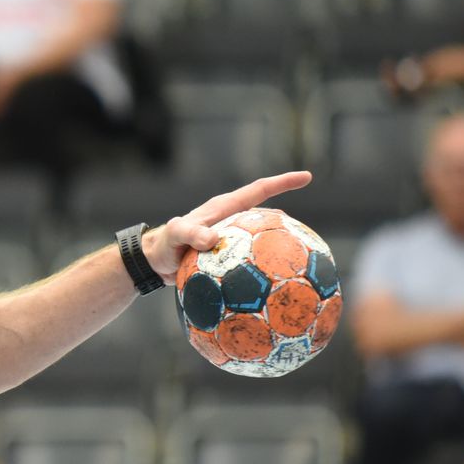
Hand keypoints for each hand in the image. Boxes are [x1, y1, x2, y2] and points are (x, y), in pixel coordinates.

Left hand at [138, 171, 314, 279]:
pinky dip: (264, 268)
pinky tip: (274, 285)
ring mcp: (232, 239)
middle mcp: (232, 220)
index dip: (283, 182)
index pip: (259, 190)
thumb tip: (215, 240)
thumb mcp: (175, 235)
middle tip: (309, 231)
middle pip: (267, 214)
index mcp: (224, 208)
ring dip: (279, 246)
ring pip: (262, 239)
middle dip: (288, 217)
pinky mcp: (229, 256)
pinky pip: (252, 261)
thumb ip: (191, 234)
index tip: (307, 177)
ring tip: (300, 260)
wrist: (154, 262)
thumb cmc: (164, 244)